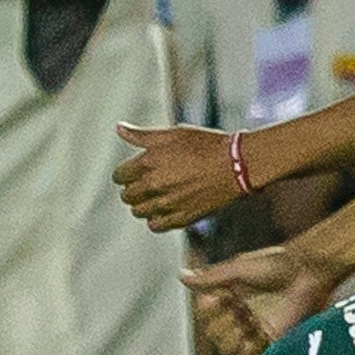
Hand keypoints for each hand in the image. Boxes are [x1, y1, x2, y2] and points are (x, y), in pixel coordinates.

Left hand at [115, 122, 242, 230]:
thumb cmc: (206, 145)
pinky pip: (155, 225)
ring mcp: (167, 204)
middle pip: (127, 196)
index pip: (119, 177)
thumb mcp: (172, 133)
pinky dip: (156, 219)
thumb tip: (120, 128)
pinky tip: (164, 209)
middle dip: (132, 189)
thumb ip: (142, 135)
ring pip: (138, 212)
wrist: (235, 164)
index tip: (132, 173)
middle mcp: (154, 185)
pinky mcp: (181, 218)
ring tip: (155, 196)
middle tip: (144, 184)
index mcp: (148, 163)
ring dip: (143, 204)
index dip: (125, 174)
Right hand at [183, 244, 337, 354]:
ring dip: (232, 338)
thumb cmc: (275, 264)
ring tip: (245, 324)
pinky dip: (245, 351)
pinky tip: (253, 335)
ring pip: (227, 347)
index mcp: (229, 294)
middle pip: (214, 333)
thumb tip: (180, 276)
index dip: (209, 310)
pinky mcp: (270, 338)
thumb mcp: (239, 267)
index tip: (219, 298)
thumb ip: (211, 277)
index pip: (205, 312)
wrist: (307, 273)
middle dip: (220, 324)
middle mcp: (239, 312)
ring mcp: (254, 326)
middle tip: (236, 310)